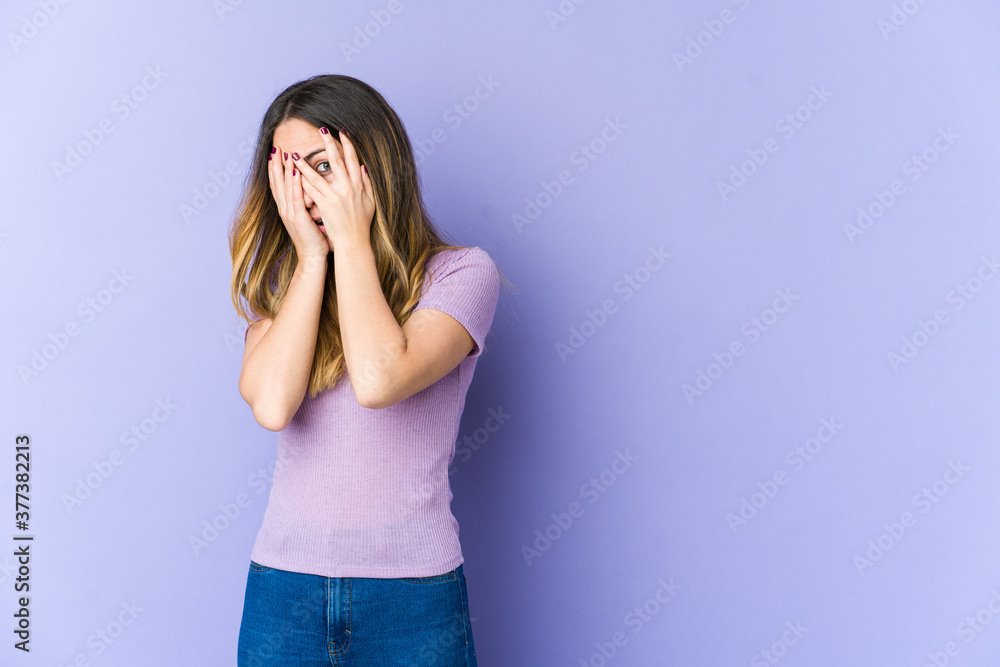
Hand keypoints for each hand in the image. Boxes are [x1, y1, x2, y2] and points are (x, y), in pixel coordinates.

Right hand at [267, 144, 330, 259]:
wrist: (313, 257)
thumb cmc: (315, 239)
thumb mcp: (308, 218)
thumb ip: (307, 205)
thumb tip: (311, 192)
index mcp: (287, 209)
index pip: (279, 185)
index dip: (276, 170)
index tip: (275, 155)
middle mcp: (285, 209)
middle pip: (277, 183)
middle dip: (276, 165)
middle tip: (275, 149)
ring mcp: (290, 213)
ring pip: (285, 187)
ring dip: (284, 170)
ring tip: (284, 154)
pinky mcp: (298, 218)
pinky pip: (296, 198)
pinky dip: (294, 184)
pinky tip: (295, 172)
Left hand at [291, 128, 375, 250]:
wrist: (354, 242)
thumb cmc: (361, 224)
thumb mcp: (370, 202)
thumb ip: (367, 184)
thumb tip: (363, 167)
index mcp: (358, 185)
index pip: (353, 160)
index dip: (348, 144)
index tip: (342, 132)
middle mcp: (347, 188)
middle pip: (336, 161)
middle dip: (329, 143)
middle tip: (321, 129)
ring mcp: (335, 196)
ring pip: (317, 175)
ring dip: (305, 162)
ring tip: (294, 153)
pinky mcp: (324, 205)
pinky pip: (311, 189)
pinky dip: (302, 180)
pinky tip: (293, 173)